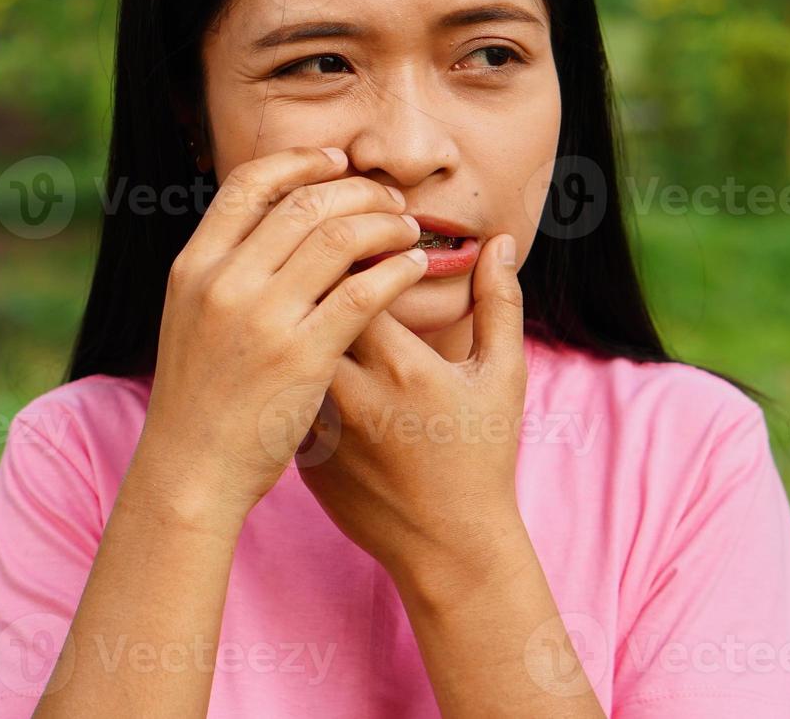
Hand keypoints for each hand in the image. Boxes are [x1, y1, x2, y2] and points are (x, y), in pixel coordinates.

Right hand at [131, 146, 429, 525]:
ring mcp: (262, 317)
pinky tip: (412, 269)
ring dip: (384, 223)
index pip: (249, 183)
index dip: (301, 161)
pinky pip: (363, 291)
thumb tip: (271, 222)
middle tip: (389, 199)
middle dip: (357, 190)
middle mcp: (224, 281)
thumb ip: (226, 270)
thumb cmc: (200, 398)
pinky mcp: (302, 355)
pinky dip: (394, 270)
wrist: (190, 471)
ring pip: (338, 237)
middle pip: (304, 203)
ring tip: (407, 230)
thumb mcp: (191, 318)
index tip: (340, 161)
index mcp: (194, 266)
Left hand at [295, 233, 530, 590]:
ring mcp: (321, 426)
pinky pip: (287, 397)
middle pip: (308, 311)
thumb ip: (499, 302)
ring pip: (288, 352)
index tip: (360, 244)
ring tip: (311, 311)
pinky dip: (292, 373)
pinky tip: (304, 364)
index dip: (349, 252)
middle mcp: (352, 392)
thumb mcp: (503, 377)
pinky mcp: (303, 453)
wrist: (447, 547)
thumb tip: (500, 242)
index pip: (352, 280)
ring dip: (298, 326)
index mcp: (402, 364)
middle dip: (314, 282)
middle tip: (324, 267)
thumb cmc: (482, 458)